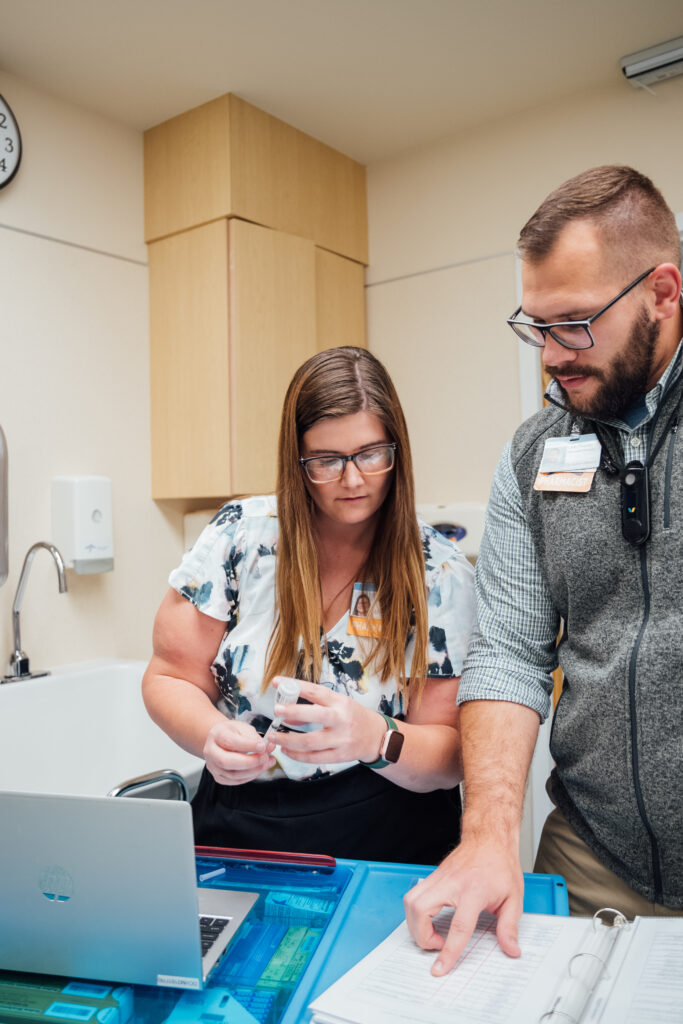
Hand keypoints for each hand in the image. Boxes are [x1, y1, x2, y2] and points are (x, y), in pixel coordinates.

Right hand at [203, 719, 275, 784]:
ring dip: (253, 771)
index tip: (262, 746)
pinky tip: (259, 769)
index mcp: (216, 735)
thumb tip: (266, 748)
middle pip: (226, 762)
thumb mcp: (242, 728)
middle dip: (249, 762)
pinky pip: (235, 781)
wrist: (221, 740)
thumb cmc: (232, 733)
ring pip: (232, 775)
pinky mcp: (218, 777)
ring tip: (267, 763)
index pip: (230, 742)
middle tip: (265, 758)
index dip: (247, 745)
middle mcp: (211, 752)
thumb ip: (254, 737)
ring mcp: (213, 766)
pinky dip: (250, 776)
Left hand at [271, 679, 385, 764]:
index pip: (316, 691)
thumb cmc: (353, 717)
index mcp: (340, 702)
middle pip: (315, 715)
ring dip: (288, 740)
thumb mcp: (339, 705)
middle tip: (276, 710)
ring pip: (310, 741)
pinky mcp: (340, 756)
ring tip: (273, 736)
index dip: (295, 686)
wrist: (377, 737)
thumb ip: (315, 707)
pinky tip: (286, 751)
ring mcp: (341, 739)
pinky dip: (297, 755)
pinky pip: (314, 757)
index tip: (277, 682)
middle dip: (293, 712)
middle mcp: (341, 719)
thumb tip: (287, 715)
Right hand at [403, 838, 522, 975]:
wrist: (489, 838)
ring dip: (414, 924)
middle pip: (420, 910)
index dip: (449, 951)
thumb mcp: (513, 897)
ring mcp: (439, 877)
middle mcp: (451, 883)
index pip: (458, 926)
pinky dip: (415, 912)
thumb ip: (510, 926)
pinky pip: (413, 895)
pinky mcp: (432, 875)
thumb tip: (511, 950)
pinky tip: (429, 919)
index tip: (440, 968)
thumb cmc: (501, 865)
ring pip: (410, 901)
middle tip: (436, 946)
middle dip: (421, 936)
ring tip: (431, 934)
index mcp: (474, 890)